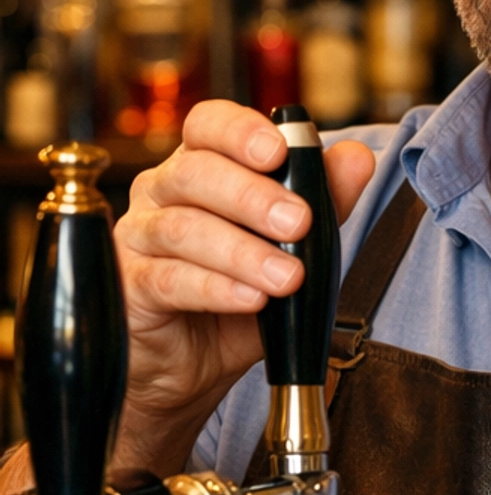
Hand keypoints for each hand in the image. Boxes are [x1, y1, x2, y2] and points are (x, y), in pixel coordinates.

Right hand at [112, 101, 374, 474]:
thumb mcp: (293, 251)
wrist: (192, 370)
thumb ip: (324, 202)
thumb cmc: (239, 299)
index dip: (240, 131)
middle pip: (195, 172)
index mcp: (201, 168)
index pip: (208, 125)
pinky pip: (169, 279)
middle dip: (253, 196)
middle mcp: (161, 193)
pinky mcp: (130, 287)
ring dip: (243, 251)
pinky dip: (216, 288)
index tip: (279, 151)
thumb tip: (355, 157)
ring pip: (182, 227)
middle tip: (299, 223)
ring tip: (287, 278)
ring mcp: (139, 238)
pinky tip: (251, 300)